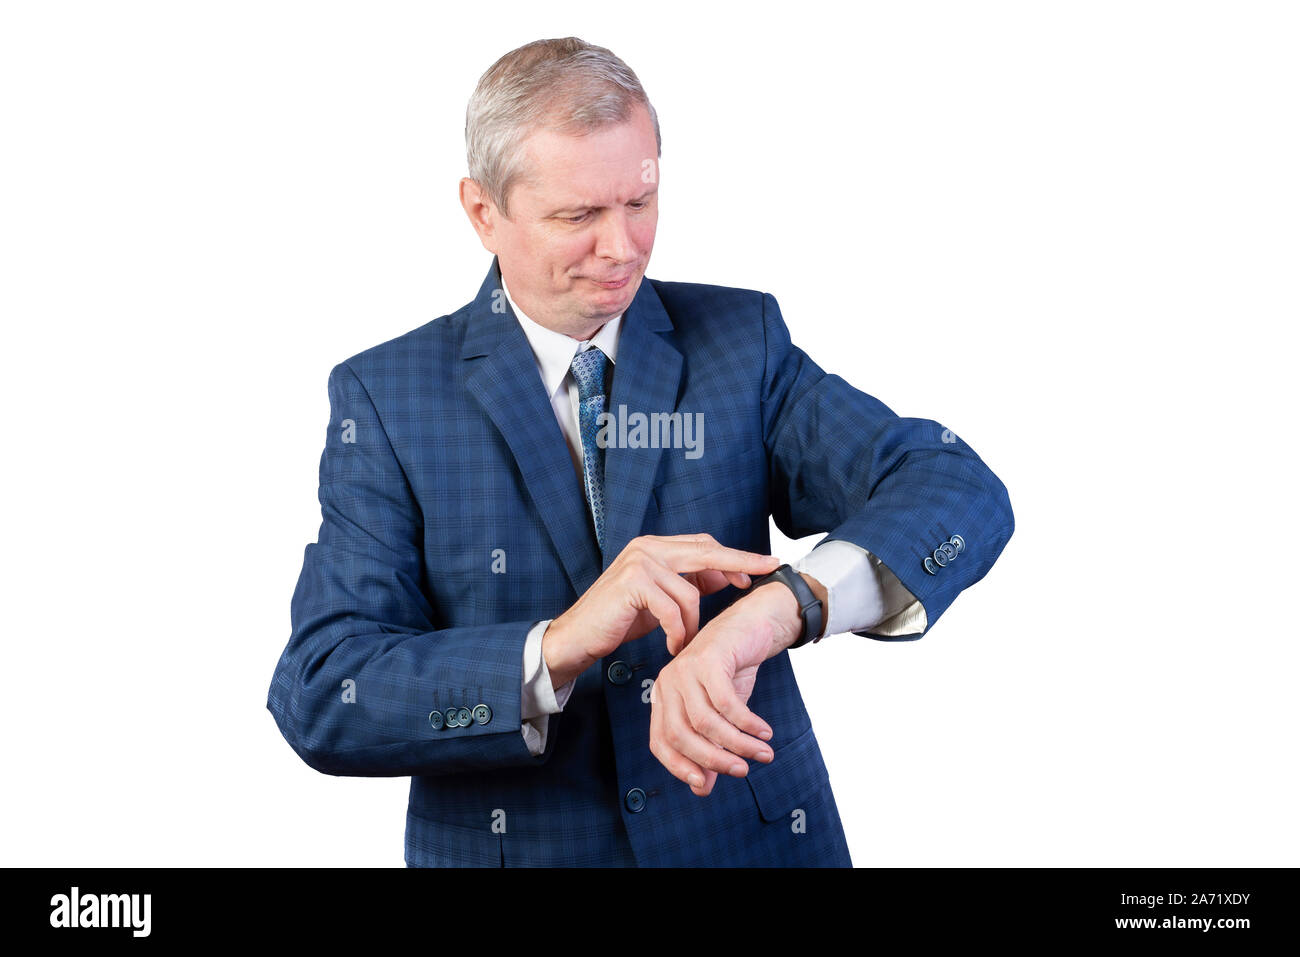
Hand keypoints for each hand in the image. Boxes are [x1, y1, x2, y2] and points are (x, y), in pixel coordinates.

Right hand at [543, 534, 780, 686]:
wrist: (577, 637)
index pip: (703, 544)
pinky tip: (672, 645)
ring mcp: (639, 563)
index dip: (734, 556)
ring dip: (692, 625)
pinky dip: (677, 632)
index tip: (762, 565)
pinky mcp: (633, 584)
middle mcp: (647, 548)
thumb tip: (728, 575)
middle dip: (741, 562)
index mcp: (654, 547)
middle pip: (706, 552)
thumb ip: (689, 584)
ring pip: (690, 593)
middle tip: (768, 569)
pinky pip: (673, 610)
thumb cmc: (619, 619)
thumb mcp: (660, 600)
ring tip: (682, 643)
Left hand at [648, 578, 808, 795]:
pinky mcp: (708, 659)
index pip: (660, 742)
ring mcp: (685, 669)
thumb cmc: (731, 671)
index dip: (679, 767)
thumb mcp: (720, 714)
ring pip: (706, 722)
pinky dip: (747, 722)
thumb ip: (710, 748)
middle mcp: (668, 683)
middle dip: (714, 760)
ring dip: (738, 743)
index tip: (705, 785)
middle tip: (743, 771)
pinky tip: (763, 731)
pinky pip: (726, 703)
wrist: (751, 625)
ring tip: (763, 753)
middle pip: (681, 735)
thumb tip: (702, 790)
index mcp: (664, 697)